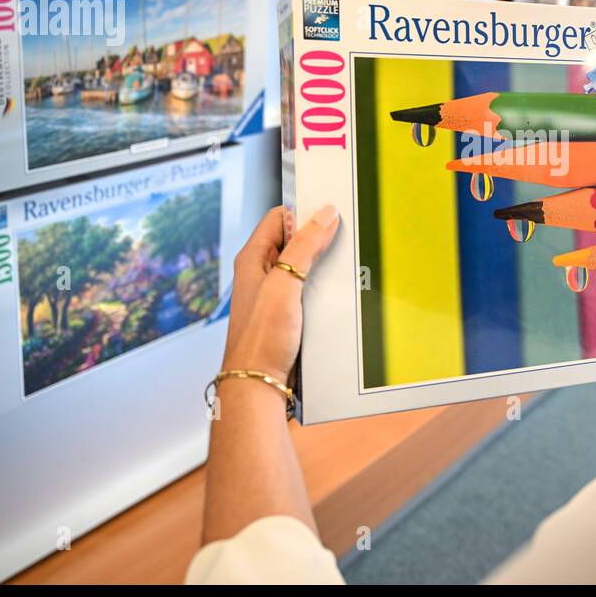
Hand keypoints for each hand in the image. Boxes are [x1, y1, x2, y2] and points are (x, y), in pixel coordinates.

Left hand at [222, 204, 338, 380]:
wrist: (259, 383)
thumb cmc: (260, 338)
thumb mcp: (284, 283)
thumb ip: (304, 247)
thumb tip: (325, 215)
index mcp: (253, 258)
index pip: (279, 218)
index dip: (303, 213)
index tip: (329, 214)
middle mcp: (263, 273)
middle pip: (295, 241)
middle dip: (319, 240)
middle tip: (342, 240)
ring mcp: (276, 294)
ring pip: (305, 267)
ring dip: (324, 267)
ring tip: (342, 268)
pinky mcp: (289, 313)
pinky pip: (310, 290)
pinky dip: (324, 288)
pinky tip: (337, 294)